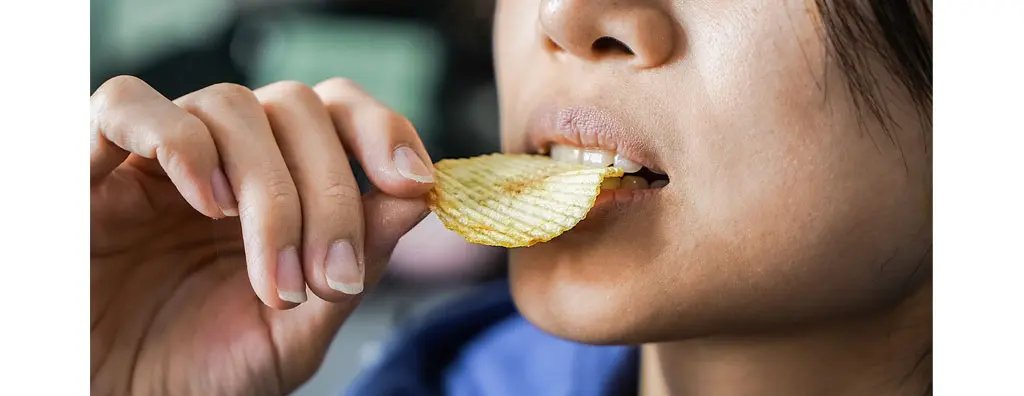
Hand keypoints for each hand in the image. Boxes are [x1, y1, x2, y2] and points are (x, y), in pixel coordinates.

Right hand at [90, 76, 435, 394]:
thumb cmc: (201, 372)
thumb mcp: (296, 330)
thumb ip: (355, 262)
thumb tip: (418, 199)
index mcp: (279, 185)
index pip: (338, 114)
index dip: (383, 132)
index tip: (415, 184)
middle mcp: (226, 159)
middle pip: (296, 107)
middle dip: (330, 194)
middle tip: (330, 278)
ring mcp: (160, 158)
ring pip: (229, 105)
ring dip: (268, 190)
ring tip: (272, 275)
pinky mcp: (89, 167)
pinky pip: (127, 105)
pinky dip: (180, 143)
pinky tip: (207, 205)